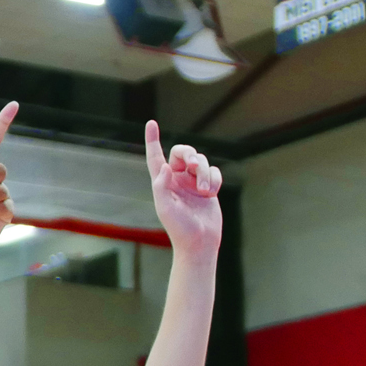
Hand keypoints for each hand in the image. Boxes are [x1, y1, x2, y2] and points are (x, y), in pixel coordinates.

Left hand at [143, 122, 222, 256]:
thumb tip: (163, 166)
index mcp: (163, 183)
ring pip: (200, 161)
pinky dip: (214, 179)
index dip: (152, 140)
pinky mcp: (208, 186)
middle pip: (182, 152)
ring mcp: (193, 182)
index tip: (151, 123)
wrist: (200, 242)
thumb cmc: (179, 228)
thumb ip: (161, 186)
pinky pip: (214, 171)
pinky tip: (211, 192)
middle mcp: (176, 179)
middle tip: (192, 164)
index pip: (155, 157)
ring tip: (204, 190)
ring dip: (203, 172)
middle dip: (189, 154)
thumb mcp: (165, 208)